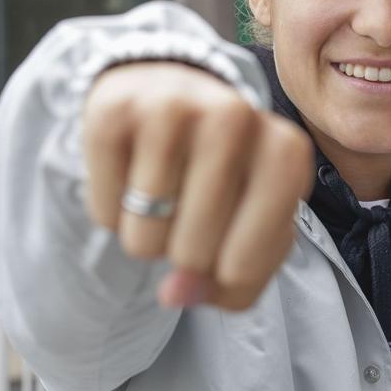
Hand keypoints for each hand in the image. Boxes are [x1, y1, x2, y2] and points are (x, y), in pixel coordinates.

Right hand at [82, 62, 314, 310]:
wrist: (178, 96)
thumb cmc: (230, 176)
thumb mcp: (258, 228)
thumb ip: (236, 283)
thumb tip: (173, 294)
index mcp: (286, 152)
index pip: (248, 261)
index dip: (232, 276)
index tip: (231, 257)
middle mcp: (236, 117)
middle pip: (192, 254)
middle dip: (185, 256)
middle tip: (194, 215)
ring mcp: (173, 106)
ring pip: (144, 237)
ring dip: (147, 238)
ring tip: (165, 197)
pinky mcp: (114, 109)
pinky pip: (105, 210)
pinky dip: (113, 213)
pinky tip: (133, 178)